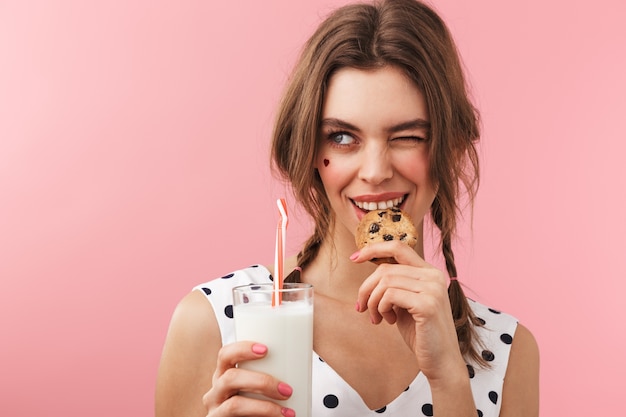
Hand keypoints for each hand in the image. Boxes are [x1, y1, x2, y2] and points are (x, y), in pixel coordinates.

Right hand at [202, 341, 294, 416]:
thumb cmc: (256, 403)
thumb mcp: (257, 385)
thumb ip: (268, 372)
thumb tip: (300, 358)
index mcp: (224, 373)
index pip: (226, 354)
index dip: (242, 349)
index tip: (266, 349)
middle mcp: (216, 391)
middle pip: (230, 378)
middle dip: (261, 382)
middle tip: (287, 390)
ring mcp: (216, 410)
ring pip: (234, 405)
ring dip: (264, 407)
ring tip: (287, 412)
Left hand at [352, 241, 464, 380]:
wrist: (441, 361)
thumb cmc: (421, 333)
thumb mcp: (405, 303)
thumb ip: (394, 286)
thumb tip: (371, 274)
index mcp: (430, 272)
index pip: (399, 248)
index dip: (374, 249)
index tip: (354, 258)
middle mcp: (434, 276)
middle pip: (385, 268)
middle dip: (366, 288)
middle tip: (362, 307)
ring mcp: (432, 289)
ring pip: (385, 281)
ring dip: (373, 301)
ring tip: (378, 317)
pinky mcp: (427, 304)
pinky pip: (390, 295)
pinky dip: (381, 308)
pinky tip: (388, 320)